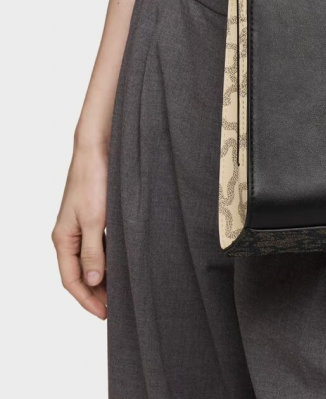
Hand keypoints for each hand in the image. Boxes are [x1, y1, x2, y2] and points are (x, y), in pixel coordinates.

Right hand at [52, 131, 108, 318]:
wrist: (97, 149)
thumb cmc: (93, 180)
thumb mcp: (95, 219)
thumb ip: (93, 251)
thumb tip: (92, 279)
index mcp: (63, 239)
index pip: (71, 280)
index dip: (87, 299)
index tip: (105, 314)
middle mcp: (69, 235)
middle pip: (80, 273)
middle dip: (96, 293)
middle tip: (117, 309)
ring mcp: (81, 226)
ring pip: (91, 261)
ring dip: (104, 277)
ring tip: (121, 293)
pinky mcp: (95, 217)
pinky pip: (99, 246)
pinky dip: (110, 259)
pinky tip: (123, 265)